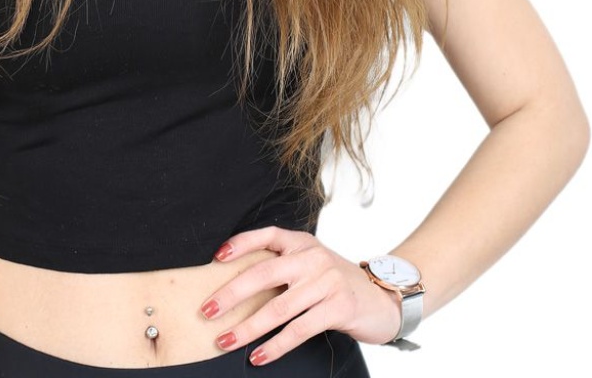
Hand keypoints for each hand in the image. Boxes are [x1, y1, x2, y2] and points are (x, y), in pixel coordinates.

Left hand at [199, 227, 400, 365]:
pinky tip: (259, 356)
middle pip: (264, 273)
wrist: (384, 299)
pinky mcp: (339, 307)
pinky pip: (299, 329)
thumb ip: (284, 268)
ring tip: (225, 340)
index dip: (241, 244)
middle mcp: (313, 257)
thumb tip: (237, 286)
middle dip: (231, 293)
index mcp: (302, 243)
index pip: (267, 235)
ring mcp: (327, 281)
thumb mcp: (312, 266)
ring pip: (278, 307)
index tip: (216, 258)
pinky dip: (276, 345)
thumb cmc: (336, 284)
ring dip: (247, 327)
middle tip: (207, 310)